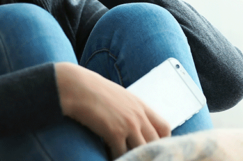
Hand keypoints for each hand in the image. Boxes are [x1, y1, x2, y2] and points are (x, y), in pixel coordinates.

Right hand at [55, 63, 170, 158]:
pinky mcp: (115, 133)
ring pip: (140, 150)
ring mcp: (129, 125)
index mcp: (141, 106)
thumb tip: (131, 124)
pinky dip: (118, 158)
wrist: (78, 87)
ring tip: (126, 158)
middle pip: (155, 142)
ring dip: (134, 156)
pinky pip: (122, 154)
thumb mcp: (119, 97)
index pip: (164, 128)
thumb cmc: (93, 91)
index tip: (155, 147)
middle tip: (141, 157)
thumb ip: (130, 110)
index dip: (163, 141)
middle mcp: (138, 116)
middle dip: (150, 152)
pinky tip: (111, 157)